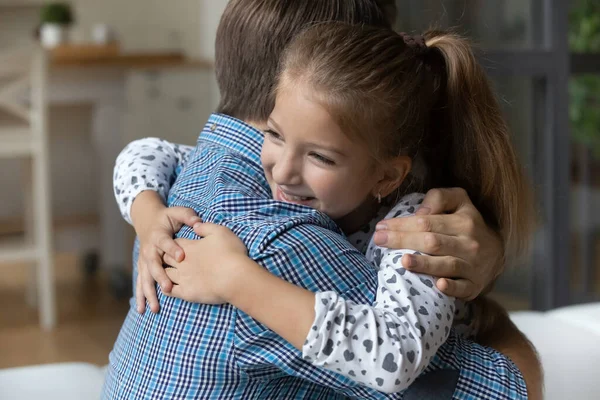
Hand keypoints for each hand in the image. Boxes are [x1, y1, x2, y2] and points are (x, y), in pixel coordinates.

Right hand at [132, 191, 200, 312]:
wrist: (147, 220)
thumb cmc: (167, 218)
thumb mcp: (177, 212)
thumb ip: (188, 216)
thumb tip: (198, 222)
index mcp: (158, 235)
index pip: (165, 242)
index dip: (173, 248)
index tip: (182, 256)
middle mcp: (149, 249)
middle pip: (153, 264)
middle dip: (160, 276)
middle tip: (168, 288)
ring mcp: (144, 260)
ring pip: (145, 278)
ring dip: (149, 293)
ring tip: (154, 308)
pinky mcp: (142, 267)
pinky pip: (141, 283)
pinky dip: (141, 296)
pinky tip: (142, 310)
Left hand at [163, 223, 248, 303]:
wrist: (236, 277)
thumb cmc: (231, 253)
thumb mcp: (221, 232)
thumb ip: (206, 228)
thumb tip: (195, 226)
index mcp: (189, 247)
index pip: (174, 243)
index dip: (174, 243)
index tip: (177, 245)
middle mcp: (182, 262)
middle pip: (165, 258)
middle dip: (166, 257)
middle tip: (169, 259)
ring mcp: (183, 278)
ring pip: (165, 274)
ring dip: (164, 273)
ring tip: (166, 273)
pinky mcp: (186, 293)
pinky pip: (169, 291)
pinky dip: (166, 288)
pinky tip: (168, 287)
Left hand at [373, 188, 503, 299]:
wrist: (497, 253)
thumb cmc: (467, 224)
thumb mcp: (460, 201)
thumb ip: (440, 197)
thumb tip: (420, 211)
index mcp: (463, 221)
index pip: (427, 222)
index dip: (402, 224)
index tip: (381, 227)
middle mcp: (468, 243)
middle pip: (432, 242)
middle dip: (403, 240)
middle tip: (378, 240)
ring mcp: (473, 266)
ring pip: (446, 264)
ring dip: (424, 264)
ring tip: (403, 261)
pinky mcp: (474, 286)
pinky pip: (463, 288)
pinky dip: (451, 287)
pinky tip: (438, 285)